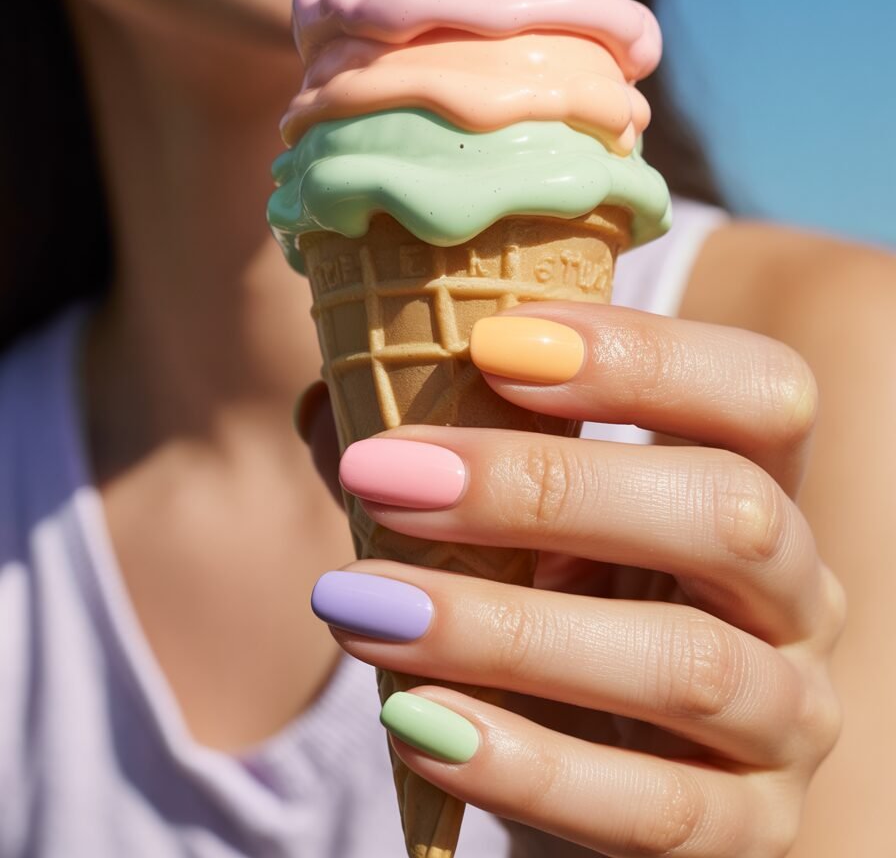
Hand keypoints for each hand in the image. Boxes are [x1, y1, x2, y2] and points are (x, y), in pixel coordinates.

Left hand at [306, 303, 844, 856]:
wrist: (591, 767)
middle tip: (385, 476)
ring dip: (504, 629)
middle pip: (729, 513)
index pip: (760, 393)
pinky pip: (656, 809)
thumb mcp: (513, 525)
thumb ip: (442, 461)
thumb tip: (329, 409)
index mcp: (757, 483)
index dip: (645, 357)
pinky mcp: (751, 831)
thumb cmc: (549, 607)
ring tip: (360, 605)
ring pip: (687, 665)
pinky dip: (524, 764)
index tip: (490, 345)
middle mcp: (798, 593)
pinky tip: (412, 720)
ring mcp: (791, 717)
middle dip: (542, 486)